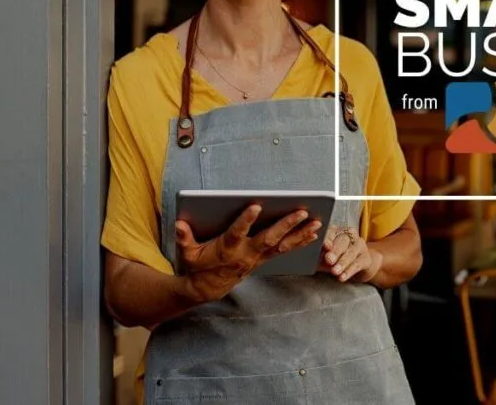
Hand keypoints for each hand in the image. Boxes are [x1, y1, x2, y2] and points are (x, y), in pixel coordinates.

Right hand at [175, 205, 321, 303]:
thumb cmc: (198, 265)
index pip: (237, 232)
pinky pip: (285, 250)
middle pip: (269, 238)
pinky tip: (314, 233)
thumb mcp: (188, 252)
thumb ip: (184, 237)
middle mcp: (246, 253)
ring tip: (317, 222)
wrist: (207, 289)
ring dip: (300, 233)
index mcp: (227, 248)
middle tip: (302, 211)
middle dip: (286, 225)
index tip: (256, 206)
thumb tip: (179, 224)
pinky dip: (300, 241)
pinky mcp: (264, 260)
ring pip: (282, 245)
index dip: (246, 221)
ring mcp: (257, 258)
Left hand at [320, 225, 382, 282]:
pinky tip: (342, 277)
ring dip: (342, 263)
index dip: (328, 238)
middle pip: (342, 241)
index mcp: (336, 231)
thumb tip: (309, 257)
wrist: (355, 266)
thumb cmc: (334, 259)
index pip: (331, 232)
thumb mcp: (323, 256)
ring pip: (351, 253)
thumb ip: (318, 255)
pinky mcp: (366, 257)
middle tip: (329, 260)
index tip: (325, 246)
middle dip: (335, 251)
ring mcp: (359, 245)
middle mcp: (349, 235)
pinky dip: (349, 271)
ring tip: (335, 272)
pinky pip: (357, 264)